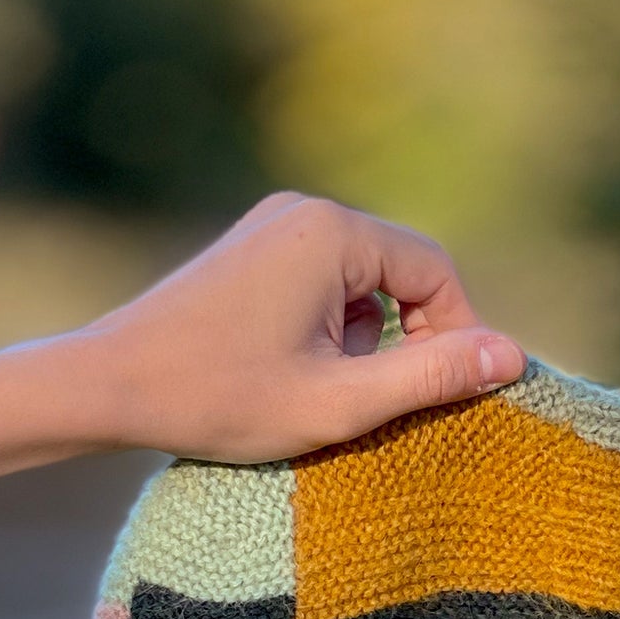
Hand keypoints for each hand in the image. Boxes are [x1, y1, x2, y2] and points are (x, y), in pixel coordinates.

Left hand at [71, 192, 527, 462]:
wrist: (107, 387)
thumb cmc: (217, 399)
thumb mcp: (337, 404)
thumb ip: (428, 379)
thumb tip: (512, 357)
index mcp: (332, 232)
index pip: (436, 272)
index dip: (456, 337)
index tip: (445, 397)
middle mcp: (304, 211)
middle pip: (399, 273)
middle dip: (403, 342)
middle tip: (380, 407)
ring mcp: (271, 227)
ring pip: (360, 284)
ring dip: (361, 344)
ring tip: (319, 396)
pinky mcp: (248, 253)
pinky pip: (320, 284)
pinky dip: (325, 333)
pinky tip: (287, 377)